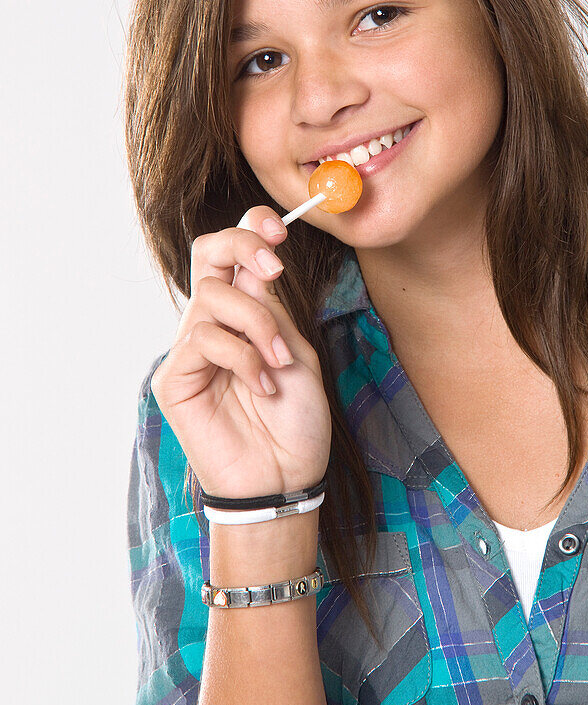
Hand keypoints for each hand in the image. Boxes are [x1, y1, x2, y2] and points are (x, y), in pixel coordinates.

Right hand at [150, 206, 330, 498]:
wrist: (286, 478)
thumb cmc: (296, 422)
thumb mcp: (297, 353)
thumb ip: (274, 311)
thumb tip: (258, 264)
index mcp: (246, 314)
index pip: (234, 254)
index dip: (251, 229)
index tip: (280, 226)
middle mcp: (213, 324)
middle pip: (208, 253)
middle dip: (243, 245)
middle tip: (274, 267)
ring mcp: (191, 351)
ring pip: (212, 297)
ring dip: (257, 324)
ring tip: (279, 363)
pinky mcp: (174, 379)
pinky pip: (203, 340)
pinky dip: (243, 358)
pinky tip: (262, 387)